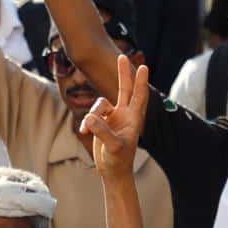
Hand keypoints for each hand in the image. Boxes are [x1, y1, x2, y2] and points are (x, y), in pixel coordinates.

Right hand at [81, 55, 148, 179]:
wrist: (113, 171)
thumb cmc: (118, 160)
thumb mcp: (113, 147)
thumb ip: (103, 131)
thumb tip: (90, 117)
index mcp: (134, 119)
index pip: (139, 96)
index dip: (140, 81)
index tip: (143, 67)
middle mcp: (125, 115)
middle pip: (125, 89)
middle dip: (123, 74)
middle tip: (122, 57)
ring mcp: (114, 118)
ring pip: (100, 104)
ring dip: (93, 113)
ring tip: (87, 129)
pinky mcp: (103, 122)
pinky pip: (92, 114)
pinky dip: (87, 122)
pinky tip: (84, 133)